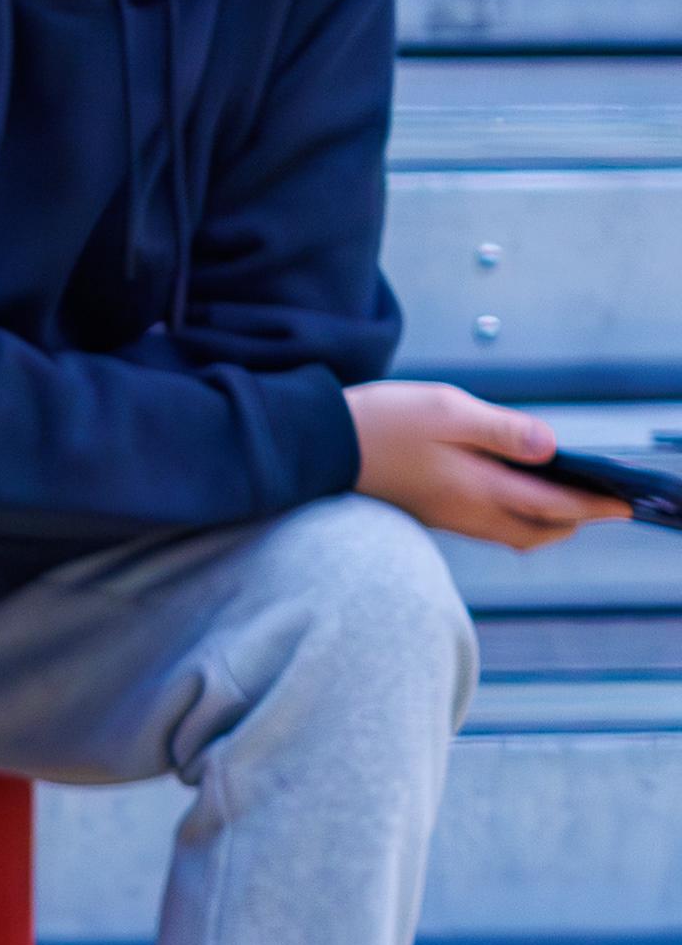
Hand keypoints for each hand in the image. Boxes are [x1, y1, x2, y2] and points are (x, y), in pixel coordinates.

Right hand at [347, 382, 626, 549]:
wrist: (319, 446)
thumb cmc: (381, 423)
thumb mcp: (447, 410)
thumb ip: (504, 430)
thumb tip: (552, 447)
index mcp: (477, 487)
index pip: (553, 504)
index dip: (594, 504)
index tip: (625, 503)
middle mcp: (466, 512)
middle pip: (537, 531)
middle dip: (573, 520)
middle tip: (602, 504)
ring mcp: (448, 516)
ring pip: (513, 533)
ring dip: (546, 521)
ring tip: (568, 501)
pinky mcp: (432, 513)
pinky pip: (488, 526)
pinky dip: (516, 517)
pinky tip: (517, 495)